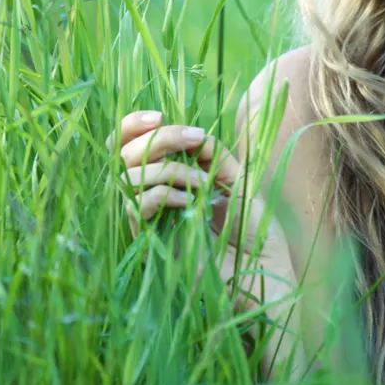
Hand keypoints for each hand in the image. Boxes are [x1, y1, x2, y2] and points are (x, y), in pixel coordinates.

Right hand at [108, 110, 295, 314]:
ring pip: (129, 177)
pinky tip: (189, 203)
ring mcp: (148, 218)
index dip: (133, 125)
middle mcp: (151, 193)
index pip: (127, 143)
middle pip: (123, 153)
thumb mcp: (236, 177)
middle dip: (159, 139)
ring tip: (204, 184)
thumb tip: (190, 134)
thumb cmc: (252, 225)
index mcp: (167, 174)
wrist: (262, 267)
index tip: (158, 116)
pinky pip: (138, 206)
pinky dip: (164, 195)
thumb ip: (211, 152)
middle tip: (192, 139)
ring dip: (172, 170)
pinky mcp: (148, 242)